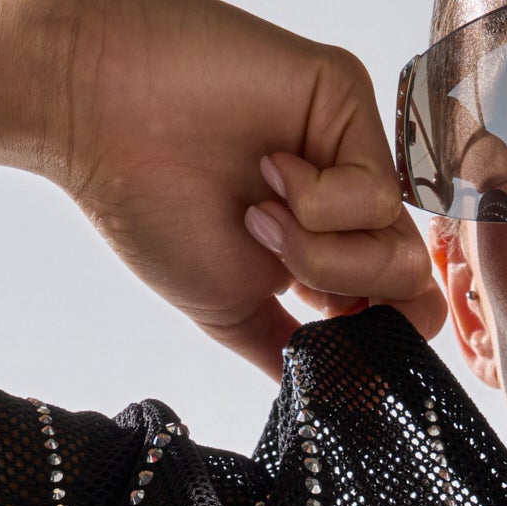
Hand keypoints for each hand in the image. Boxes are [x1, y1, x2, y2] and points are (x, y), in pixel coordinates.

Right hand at [46, 0, 442, 374]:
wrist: (99, 116)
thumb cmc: (150, 206)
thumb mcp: (230, 307)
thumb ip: (289, 352)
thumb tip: (343, 406)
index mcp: (320, 250)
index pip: (396, 305)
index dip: (379, 333)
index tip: (325, 331)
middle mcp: (344, 201)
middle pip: (407, 280)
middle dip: (341, 288)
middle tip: (272, 259)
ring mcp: (349, 149)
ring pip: (399, 243)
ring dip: (320, 250)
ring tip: (256, 215)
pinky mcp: (349, 100)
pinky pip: (378, 189)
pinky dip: (318, 201)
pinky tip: (267, 168)